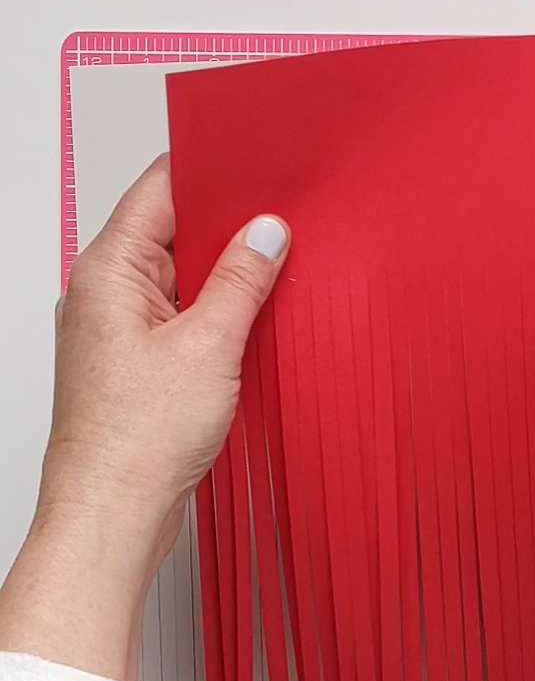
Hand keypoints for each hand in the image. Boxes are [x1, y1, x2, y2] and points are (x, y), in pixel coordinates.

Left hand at [0, 157, 288, 680]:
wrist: (109, 517)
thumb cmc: (132, 443)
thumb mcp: (209, 346)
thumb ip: (242, 280)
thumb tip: (265, 234)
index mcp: (108, 270)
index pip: (160, 189)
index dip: (211, 170)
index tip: (257, 162)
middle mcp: (104, 294)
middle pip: (174, 232)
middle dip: (230, 228)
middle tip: (283, 226)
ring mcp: (118, 330)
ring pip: (182, 279)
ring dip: (227, 280)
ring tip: (275, 281)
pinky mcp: (135, 365)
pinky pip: (182, 319)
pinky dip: (217, 318)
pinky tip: (252, 328)